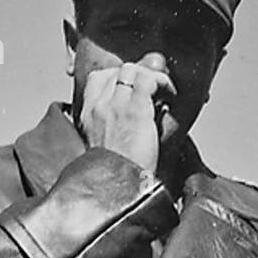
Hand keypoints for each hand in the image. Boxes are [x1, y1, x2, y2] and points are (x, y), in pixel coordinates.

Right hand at [80, 54, 176, 175]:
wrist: (119, 188)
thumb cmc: (118, 173)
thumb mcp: (107, 145)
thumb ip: (116, 125)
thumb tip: (144, 108)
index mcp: (88, 115)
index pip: (97, 78)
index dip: (119, 77)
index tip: (134, 87)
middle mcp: (98, 106)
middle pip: (116, 70)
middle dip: (138, 74)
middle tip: (154, 88)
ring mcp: (115, 106)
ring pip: (131, 69)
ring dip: (150, 76)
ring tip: (162, 91)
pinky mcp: (135, 110)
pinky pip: (148, 79)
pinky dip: (162, 82)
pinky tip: (170, 94)